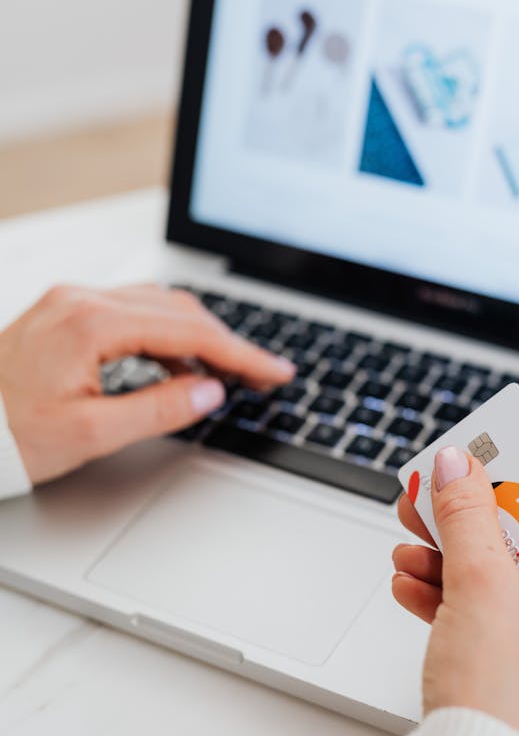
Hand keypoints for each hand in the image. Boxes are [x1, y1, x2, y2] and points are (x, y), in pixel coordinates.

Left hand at [0, 283, 294, 483]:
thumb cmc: (4, 433)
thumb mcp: (88, 434)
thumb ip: (158, 409)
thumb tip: (210, 390)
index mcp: (90, 324)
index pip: (189, 330)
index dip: (241, 353)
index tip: (274, 371)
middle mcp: (81, 300)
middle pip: (178, 308)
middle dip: (227, 340)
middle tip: (261, 373)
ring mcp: (71, 302)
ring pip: (157, 305)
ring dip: (198, 335)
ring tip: (226, 372)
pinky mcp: (65, 313)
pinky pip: (132, 311)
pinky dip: (166, 334)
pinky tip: (178, 362)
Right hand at [392, 446, 518, 735]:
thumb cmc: (504, 704)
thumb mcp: (479, 585)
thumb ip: (467, 515)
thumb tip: (459, 469)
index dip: (518, 498)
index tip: (485, 480)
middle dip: (470, 540)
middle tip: (437, 512)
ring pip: (513, 604)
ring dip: (455, 576)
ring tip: (412, 556)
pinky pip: (503, 641)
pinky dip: (462, 616)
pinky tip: (417, 593)